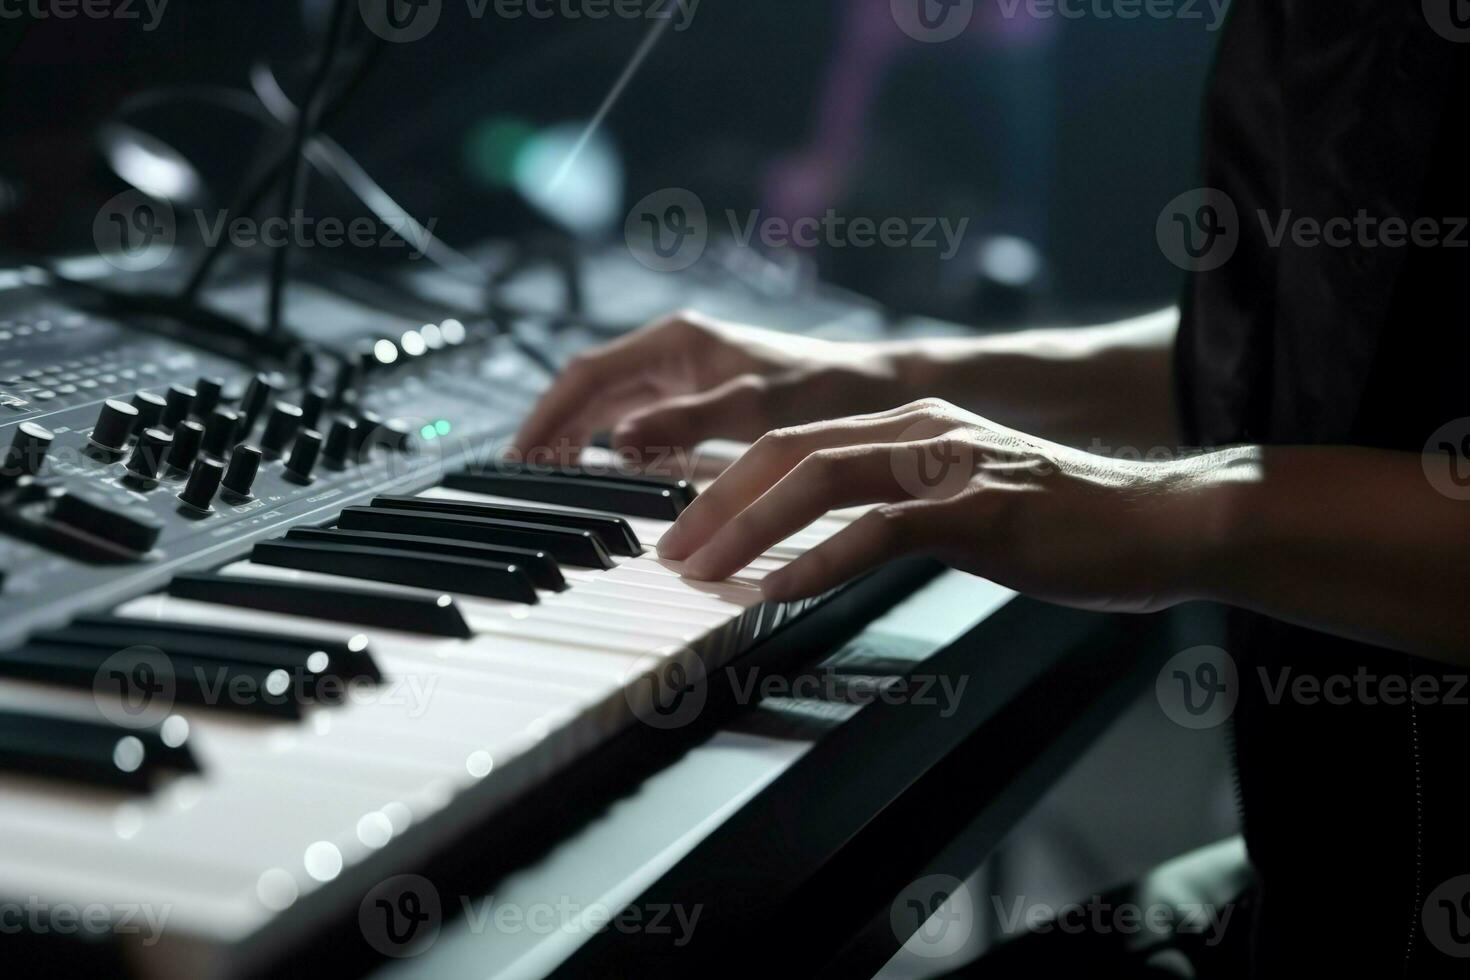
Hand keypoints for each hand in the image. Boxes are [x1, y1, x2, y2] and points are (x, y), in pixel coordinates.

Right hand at [511, 311, 906, 464]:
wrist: (881, 389)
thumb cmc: (826, 388)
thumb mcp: (755, 406)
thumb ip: (686, 422)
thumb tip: (619, 442)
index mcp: (676, 341)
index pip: (588, 375)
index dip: (548, 416)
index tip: (518, 457)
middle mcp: (674, 355)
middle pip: (592, 393)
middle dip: (554, 431)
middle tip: (521, 480)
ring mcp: (687, 378)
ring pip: (614, 410)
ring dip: (580, 442)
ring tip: (548, 483)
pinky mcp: (704, 405)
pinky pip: (644, 427)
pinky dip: (618, 452)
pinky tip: (608, 479)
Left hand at [658, 399, 1229, 609]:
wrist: (1164, 522)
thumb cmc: (1067, 525)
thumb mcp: (968, 502)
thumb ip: (901, 507)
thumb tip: (831, 544)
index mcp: (912, 425)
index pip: (793, 441)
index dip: (726, 482)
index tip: (682, 527)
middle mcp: (922, 429)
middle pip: (787, 450)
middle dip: (714, 501)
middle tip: (668, 552)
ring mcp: (952, 464)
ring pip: (821, 479)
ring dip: (747, 527)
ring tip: (700, 572)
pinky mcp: (981, 510)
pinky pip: (880, 530)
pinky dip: (819, 561)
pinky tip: (778, 592)